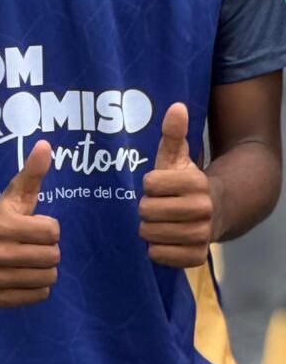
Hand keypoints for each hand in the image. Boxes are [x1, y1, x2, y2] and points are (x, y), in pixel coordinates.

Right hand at [0, 141, 59, 306]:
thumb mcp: (14, 193)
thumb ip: (32, 172)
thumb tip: (46, 145)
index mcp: (2, 225)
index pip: (53, 231)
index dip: (48, 226)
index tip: (32, 224)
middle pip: (53, 256)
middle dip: (47, 248)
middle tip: (30, 242)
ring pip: (48, 278)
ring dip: (44, 268)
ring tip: (28, 258)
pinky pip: (38, 296)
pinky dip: (36, 287)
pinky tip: (22, 274)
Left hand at [139, 103, 213, 266]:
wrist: (216, 212)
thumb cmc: (185, 183)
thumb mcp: (178, 158)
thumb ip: (174, 133)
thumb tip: (176, 106)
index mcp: (196, 183)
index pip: (150, 184)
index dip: (150, 184)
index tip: (161, 186)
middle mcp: (203, 209)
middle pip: (146, 211)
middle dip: (147, 207)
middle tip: (158, 206)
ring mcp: (201, 235)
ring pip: (150, 234)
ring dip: (149, 228)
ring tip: (161, 221)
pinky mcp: (196, 257)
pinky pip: (158, 255)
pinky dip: (156, 249)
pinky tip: (166, 239)